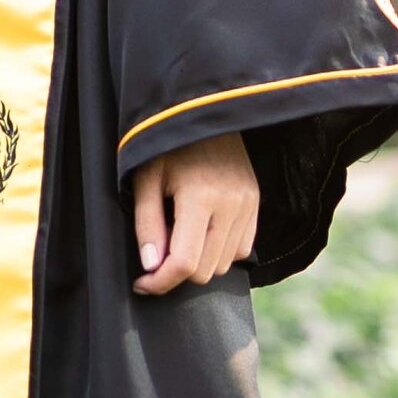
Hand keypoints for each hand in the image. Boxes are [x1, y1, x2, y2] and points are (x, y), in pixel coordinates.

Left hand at [130, 130, 258, 296]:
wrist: (207, 114)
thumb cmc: (169, 146)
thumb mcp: (146, 179)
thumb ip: (147, 224)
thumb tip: (152, 266)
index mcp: (201, 196)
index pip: (185, 262)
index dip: (160, 283)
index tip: (142, 283)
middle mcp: (231, 204)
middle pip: (205, 271)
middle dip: (176, 273)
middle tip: (157, 256)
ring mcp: (248, 206)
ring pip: (223, 265)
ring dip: (198, 263)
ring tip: (179, 236)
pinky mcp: (256, 206)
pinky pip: (241, 251)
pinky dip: (219, 253)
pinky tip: (202, 232)